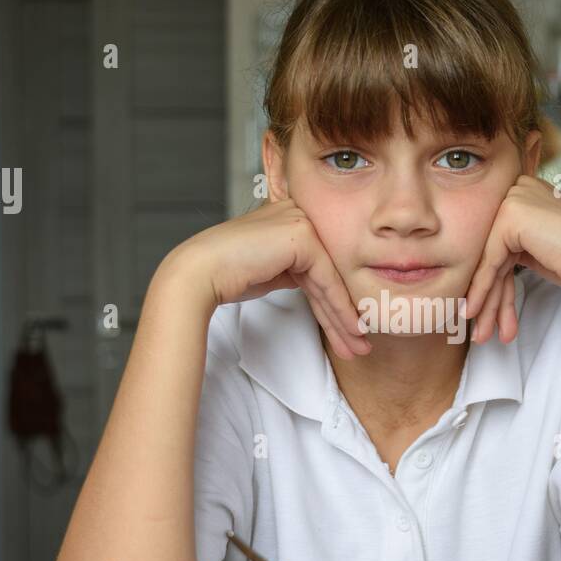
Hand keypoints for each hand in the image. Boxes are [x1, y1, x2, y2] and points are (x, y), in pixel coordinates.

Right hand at [174, 199, 371, 358]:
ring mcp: (301, 221)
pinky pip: (327, 280)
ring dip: (345, 319)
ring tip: (359, 347)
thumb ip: (296, 270)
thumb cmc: (228, 275)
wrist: (201, 273)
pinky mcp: (302, 235)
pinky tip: (351, 330)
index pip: (319, 265)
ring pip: (331, 280)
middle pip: (327, 273)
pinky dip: (339, 309)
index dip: (334, 302)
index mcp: (290, 216)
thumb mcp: (272, 270)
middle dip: (344, 314)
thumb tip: (319, 286)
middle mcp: (299, 213)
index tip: (349, 331)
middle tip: (360, 344)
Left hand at [463, 175, 560, 342]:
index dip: (492, 280)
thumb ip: (512, 246)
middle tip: (480, 325)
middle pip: (492, 250)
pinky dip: (482, 289)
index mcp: (527, 191)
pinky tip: (475, 312)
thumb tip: (481, 266)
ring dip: (485, 300)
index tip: (484, 310)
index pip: (499, 241)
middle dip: (487, 294)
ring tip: (480, 332)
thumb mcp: (538, 248)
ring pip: (488, 259)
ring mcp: (514, 199)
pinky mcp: (511, 216)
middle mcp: (518, 188)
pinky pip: (489, 260)